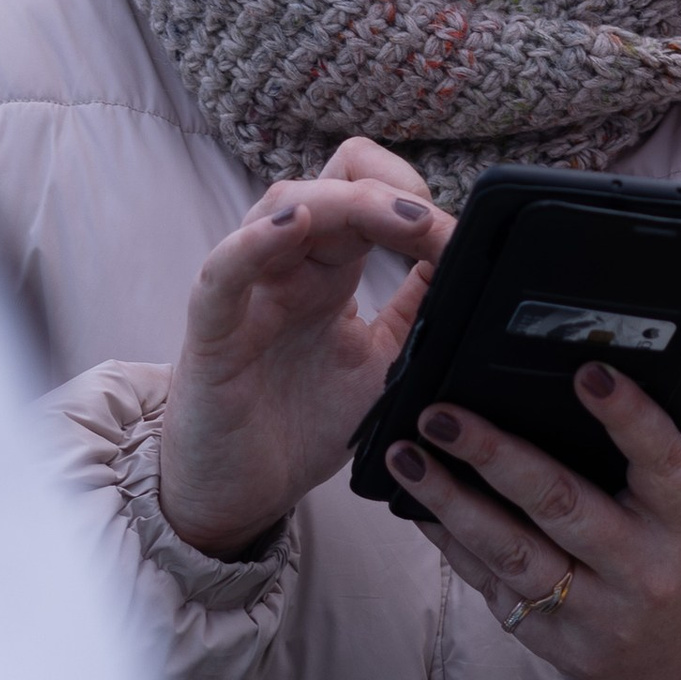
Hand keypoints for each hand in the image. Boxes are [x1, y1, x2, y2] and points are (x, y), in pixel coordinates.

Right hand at [157, 138, 449, 557]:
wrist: (240, 494)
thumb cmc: (303, 425)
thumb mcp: (385, 364)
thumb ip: (419, 311)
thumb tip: (468, 261)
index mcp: (331, 271)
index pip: (368, 193)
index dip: (414, 200)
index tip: (459, 237)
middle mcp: (290, 268)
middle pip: (332, 185)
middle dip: (392, 192)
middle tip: (436, 227)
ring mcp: (249, 293)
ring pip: (283, 206)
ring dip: (347, 202)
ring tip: (402, 220)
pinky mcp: (212, 333)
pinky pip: (223, 271)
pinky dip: (255, 241)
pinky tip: (293, 226)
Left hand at [387, 365, 680, 679]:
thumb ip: (678, 448)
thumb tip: (635, 374)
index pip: (662, 462)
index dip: (628, 416)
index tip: (587, 372)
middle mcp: (642, 570)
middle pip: (561, 504)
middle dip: (493, 454)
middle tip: (441, 415)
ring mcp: (598, 614)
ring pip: (512, 552)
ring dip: (451, 501)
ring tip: (407, 456)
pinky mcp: (560, 645)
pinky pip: (497, 589)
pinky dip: (455, 546)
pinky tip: (422, 508)